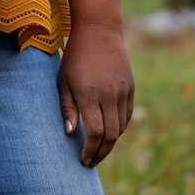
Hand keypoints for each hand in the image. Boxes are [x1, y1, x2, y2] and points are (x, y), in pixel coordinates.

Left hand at [57, 21, 133, 167]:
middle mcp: (109, 95)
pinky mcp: (130, 89)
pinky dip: (119, 129)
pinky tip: (110, 134)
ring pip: (120, 128)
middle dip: (100, 152)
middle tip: (91, 161)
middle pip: (110, 135)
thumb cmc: (75, 57)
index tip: (83, 160)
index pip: (94, 132)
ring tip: (98, 150)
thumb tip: (70, 134)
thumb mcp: (63, 81)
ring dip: (110, 143)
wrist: (99, 32)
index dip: (90, 150)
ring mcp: (122, 92)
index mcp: (89, 94)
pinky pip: (127, 116)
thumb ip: (67, 108)